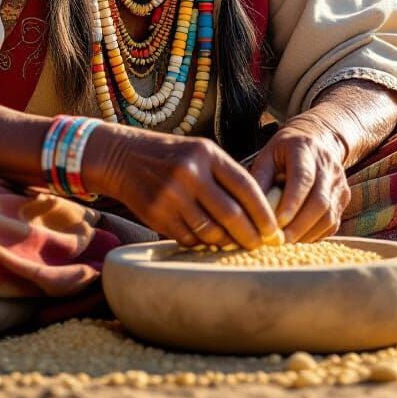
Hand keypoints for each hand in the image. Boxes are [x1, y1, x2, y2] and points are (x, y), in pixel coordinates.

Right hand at [81, 125, 279, 249]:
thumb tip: (258, 214)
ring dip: (225, 242)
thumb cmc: (172, 157)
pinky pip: (189, 238)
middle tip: (258, 245)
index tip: (273, 229)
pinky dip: (201, 243)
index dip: (264, 213)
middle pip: (232, 215)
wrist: (123, 157)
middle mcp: (190, 173)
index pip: (246, 187)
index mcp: (207, 154)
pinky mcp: (156, 214)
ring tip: (232, 243)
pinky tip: (205, 239)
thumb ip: (226, 176)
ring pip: (211, 232)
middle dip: (250, 235)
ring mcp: (172, 195)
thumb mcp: (200, 152)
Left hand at [246, 113, 350, 241]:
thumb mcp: (267, 155)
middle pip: (320, 201)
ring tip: (285, 241)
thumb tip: (250, 210)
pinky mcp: (344, 198)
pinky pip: (332, 224)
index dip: (292, 202)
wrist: (317, 140)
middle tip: (278, 240)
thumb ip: (259, 179)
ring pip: (329, 216)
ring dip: (306, 233)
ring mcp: (339, 183)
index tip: (277, 222)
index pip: (303, 178)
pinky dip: (314, 235)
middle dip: (298, 226)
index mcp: (305, 150)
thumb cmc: (285, 151)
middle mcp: (328, 166)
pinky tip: (297, 237)